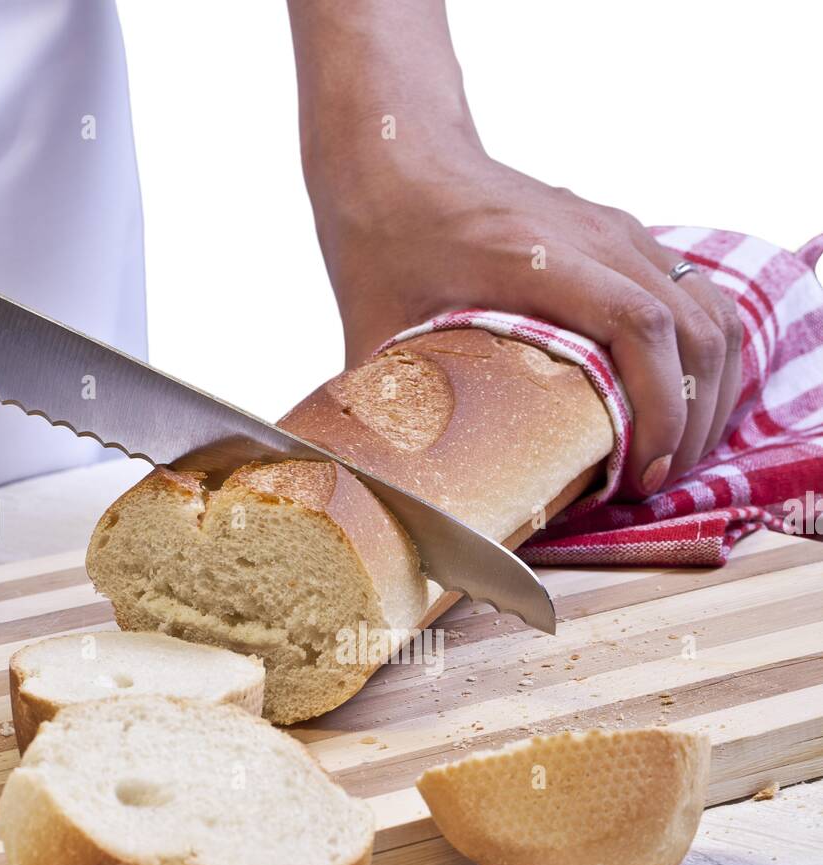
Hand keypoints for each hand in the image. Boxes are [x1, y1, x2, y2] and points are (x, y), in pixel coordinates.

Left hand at [288, 1, 742, 497]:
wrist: (397, 155)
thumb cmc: (382, 242)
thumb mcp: (372, 334)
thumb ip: (389, 411)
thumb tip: (391, 488)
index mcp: (532, 258)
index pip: (638, 324)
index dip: (658, 406)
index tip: (641, 472)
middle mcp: (592, 236)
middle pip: (692, 327)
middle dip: (690, 419)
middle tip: (655, 483)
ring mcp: (617, 232)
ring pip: (711, 314)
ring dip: (708, 393)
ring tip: (673, 455)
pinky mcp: (626, 239)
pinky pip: (702, 299)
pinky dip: (706, 359)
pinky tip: (684, 407)